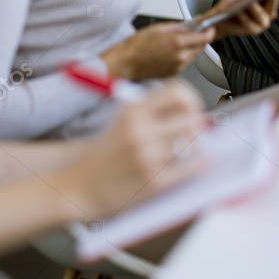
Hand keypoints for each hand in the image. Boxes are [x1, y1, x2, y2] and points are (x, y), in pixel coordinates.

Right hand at [60, 81, 206, 219]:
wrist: (80, 186)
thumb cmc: (106, 154)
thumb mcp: (123, 121)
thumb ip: (153, 112)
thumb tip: (193, 113)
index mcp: (133, 111)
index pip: (177, 92)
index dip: (192, 99)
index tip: (193, 109)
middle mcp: (140, 130)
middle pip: (191, 118)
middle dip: (198, 125)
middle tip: (197, 132)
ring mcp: (147, 157)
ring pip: (194, 144)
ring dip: (197, 146)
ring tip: (192, 150)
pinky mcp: (154, 182)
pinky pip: (190, 169)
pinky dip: (198, 165)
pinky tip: (197, 164)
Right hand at [102, 23, 214, 80]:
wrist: (127, 63)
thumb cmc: (137, 46)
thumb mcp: (159, 28)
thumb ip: (178, 27)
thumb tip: (190, 26)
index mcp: (177, 42)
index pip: (203, 38)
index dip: (209, 32)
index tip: (210, 29)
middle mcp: (180, 56)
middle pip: (201, 48)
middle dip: (200, 40)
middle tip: (195, 33)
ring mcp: (178, 67)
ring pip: (194, 56)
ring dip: (192, 48)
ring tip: (178, 42)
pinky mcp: (174, 73)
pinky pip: (185, 63)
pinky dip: (184, 57)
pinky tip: (172, 52)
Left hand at [197, 0, 278, 39]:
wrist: (219, 17)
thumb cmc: (233, 1)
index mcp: (268, 0)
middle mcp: (268, 11)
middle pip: (273, 4)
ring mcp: (261, 21)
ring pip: (262, 15)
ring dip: (255, 8)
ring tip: (251, 1)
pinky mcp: (253, 30)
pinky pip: (249, 23)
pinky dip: (244, 17)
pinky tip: (239, 10)